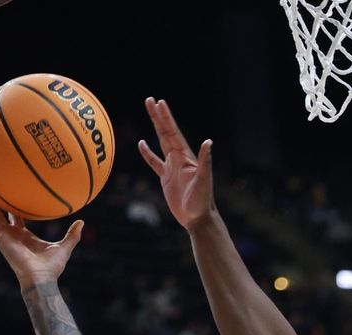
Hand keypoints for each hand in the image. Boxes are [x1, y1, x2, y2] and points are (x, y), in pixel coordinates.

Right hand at [0, 184, 82, 288]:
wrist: (42, 277)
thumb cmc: (52, 266)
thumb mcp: (65, 246)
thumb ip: (72, 234)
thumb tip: (82, 221)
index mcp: (24, 235)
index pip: (14, 217)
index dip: (10, 206)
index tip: (8, 194)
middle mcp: (11, 234)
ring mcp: (4, 237)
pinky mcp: (1, 239)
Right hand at [138, 98, 214, 230]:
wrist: (197, 218)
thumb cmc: (202, 201)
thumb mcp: (204, 180)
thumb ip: (206, 161)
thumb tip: (209, 142)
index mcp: (186, 157)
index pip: (173, 133)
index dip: (166, 118)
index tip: (159, 102)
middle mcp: (180, 159)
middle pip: (166, 133)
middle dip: (158, 117)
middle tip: (150, 99)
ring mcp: (172, 167)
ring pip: (161, 143)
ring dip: (155, 128)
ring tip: (150, 113)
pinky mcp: (166, 178)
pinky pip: (154, 162)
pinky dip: (147, 153)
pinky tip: (142, 144)